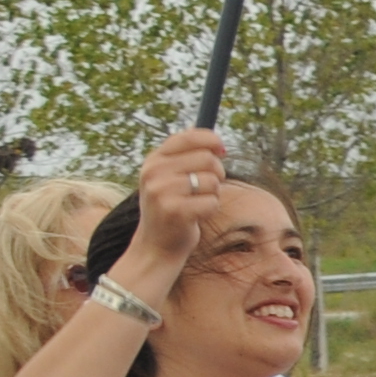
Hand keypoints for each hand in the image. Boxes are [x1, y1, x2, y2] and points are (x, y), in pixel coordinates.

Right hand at [114, 126, 237, 294]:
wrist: (155, 246)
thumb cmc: (170, 207)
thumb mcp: (167, 176)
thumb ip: (183, 154)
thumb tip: (203, 131)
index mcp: (153, 161)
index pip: (188, 137)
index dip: (212, 140)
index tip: (222, 150)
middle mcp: (154, 173)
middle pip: (208, 159)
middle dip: (217, 173)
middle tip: (205, 188)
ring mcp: (162, 192)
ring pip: (213, 181)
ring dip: (213, 194)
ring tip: (195, 203)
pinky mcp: (175, 212)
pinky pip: (212, 202)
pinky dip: (211, 210)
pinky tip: (195, 216)